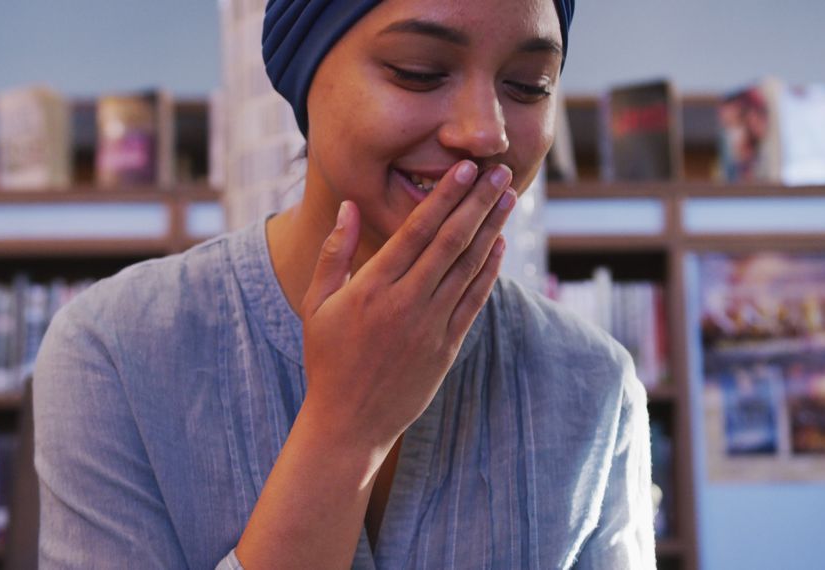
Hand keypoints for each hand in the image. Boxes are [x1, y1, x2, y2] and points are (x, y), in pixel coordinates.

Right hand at [300, 160, 517, 451]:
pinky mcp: (447, 348)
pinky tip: (500, 246)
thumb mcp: (317, 304)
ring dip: (491, 229)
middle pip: (451, 242)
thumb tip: (350, 206)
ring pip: (468, 267)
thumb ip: (335, 252)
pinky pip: (474, 302)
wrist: (348, 423)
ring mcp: (430, 326)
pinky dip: (489, 272)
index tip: (464, 168)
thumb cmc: (327, 360)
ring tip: (507, 199)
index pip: (416, 230)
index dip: (444, 196)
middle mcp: (406, 302)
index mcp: (372, 287)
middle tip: (499, 171)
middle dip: (477, 202)